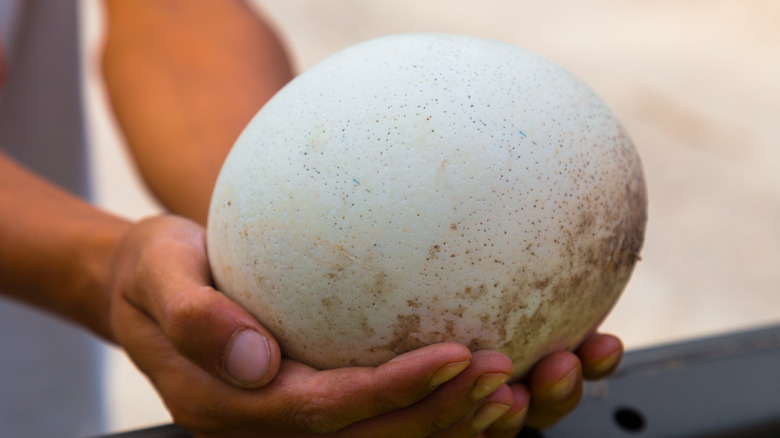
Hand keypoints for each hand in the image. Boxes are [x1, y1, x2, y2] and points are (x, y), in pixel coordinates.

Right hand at [107, 215, 622, 436]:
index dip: (397, 392)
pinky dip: (452, 400)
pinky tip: (506, 366)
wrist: (152, 292)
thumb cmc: (158, 273)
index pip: (328, 412)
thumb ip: (195, 317)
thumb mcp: (157, 275)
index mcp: (238, 409)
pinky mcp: (327, 400)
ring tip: (528, 382)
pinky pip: (393, 411)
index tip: (460, 355)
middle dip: (449, 416)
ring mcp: (304, 420)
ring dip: (465, 422)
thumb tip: (256, 359)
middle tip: (513, 375)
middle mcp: (278, 426)